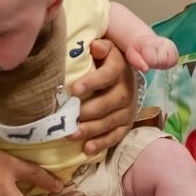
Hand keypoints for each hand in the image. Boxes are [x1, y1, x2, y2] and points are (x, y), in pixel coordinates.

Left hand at [68, 38, 135, 155]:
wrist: (124, 72)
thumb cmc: (103, 59)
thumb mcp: (104, 47)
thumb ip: (100, 46)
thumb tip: (95, 46)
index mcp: (119, 67)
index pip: (108, 74)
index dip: (92, 82)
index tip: (74, 89)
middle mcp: (127, 89)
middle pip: (108, 102)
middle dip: (87, 111)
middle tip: (67, 118)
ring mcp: (128, 108)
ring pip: (110, 121)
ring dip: (90, 129)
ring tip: (71, 134)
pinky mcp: (126, 123)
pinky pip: (116, 135)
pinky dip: (102, 143)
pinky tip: (87, 148)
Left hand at [126, 34, 177, 71]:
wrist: (143, 40)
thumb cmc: (136, 49)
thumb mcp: (131, 55)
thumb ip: (137, 62)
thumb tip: (146, 69)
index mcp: (149, 43)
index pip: (153, 61)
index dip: (149, 64)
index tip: (145, 61)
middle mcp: (161, 42)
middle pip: (163, 62)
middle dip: (156, 64)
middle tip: (150, 60)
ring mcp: (169, 44)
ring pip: (171, 62)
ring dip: (163, 64)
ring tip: (156, 59)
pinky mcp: (174, 48)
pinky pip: (175, 61)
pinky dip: (169, 62)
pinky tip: (162, 59)